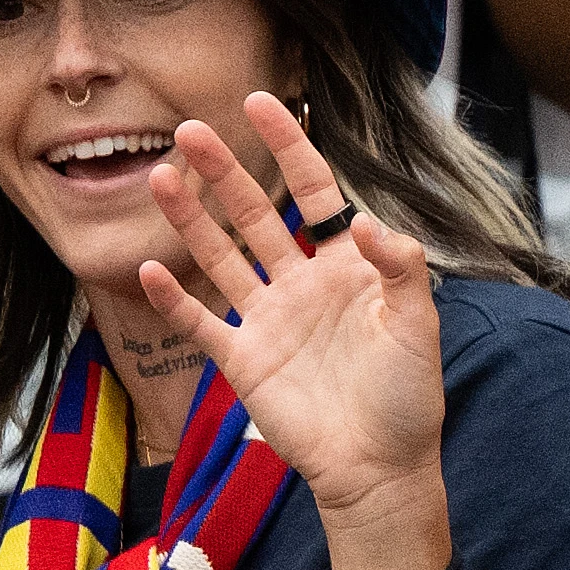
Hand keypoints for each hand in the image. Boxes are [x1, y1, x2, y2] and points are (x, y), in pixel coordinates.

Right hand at [138, 95, 452, 523]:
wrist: (378, 468)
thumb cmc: (408, 396)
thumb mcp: (419, 323)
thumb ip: (402, 268)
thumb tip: (373, 222)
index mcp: (350, 265)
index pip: (314, 192)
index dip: (291, 146)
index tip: (263, 102)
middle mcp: (302, 283)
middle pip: (256, 214)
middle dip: (224, 171)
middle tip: (188, 129)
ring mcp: (268, 319)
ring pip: (220, 256)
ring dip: (189, 218)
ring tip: (158, 177)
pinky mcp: (243, 360)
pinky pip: (200, 321)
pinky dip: (174, 296)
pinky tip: (150, 266)